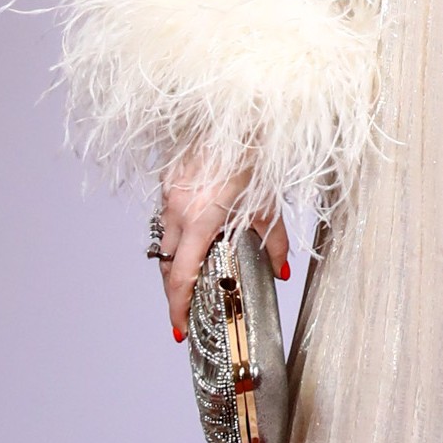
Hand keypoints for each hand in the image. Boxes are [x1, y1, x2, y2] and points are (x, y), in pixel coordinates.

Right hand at [153, 166, 287, 339]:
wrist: (242, 115)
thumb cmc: (257, 155)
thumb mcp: (270, 205)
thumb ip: (274, 244)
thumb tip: (280, 272)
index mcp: (201, 217)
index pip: (180, 275)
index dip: (177, 306)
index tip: (180, 327)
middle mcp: (178, 207)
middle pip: (166, 263)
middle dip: (173, 291)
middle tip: (185, 312)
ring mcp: (169, 192)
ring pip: (163, 240)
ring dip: (173, 262)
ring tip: (189, 280)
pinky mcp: (168, 179)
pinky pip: (166, 216)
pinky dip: (176, 233)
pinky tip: (192, 238)